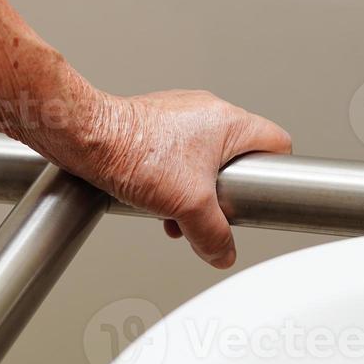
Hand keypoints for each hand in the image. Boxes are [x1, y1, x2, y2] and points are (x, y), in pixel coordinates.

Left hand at [58, 90, 291, 268]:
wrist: (85, 136)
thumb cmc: (134, 152)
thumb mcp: (189, 206)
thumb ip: (214, 235)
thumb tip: (223, 253)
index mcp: (229, 121)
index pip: (277, 142)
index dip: (278, 173)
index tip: (261, 196)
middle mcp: (206, 111)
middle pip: (237, 158)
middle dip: (224, 192)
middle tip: (211, 210)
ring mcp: (178, 115)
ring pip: (203, 160)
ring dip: (194, 190)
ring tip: (175, 210)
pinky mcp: (153, 123)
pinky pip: (176, 155)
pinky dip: (170, 180)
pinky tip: (152, 198)